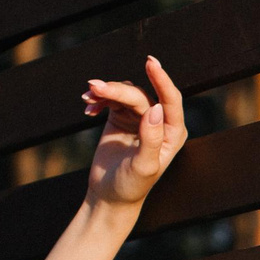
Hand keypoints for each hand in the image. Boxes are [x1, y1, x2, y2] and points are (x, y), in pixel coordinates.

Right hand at [80, 55, 188, 213]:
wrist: (109, 197)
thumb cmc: (131, 187)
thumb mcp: (143, 166)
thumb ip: (151, 138)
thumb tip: (155, 108)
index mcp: (172, 133)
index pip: (170, 100)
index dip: (161, 79)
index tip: (150, 63)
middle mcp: (159, 122)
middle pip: (140, 95)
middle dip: (117, 90)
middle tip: (93, 87)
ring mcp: (139, 119)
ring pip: (125, 94)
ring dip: (105, 91)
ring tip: (87, 95)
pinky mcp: (121, 118)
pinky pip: (111, 100)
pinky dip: (99, 99)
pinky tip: (87, 106)